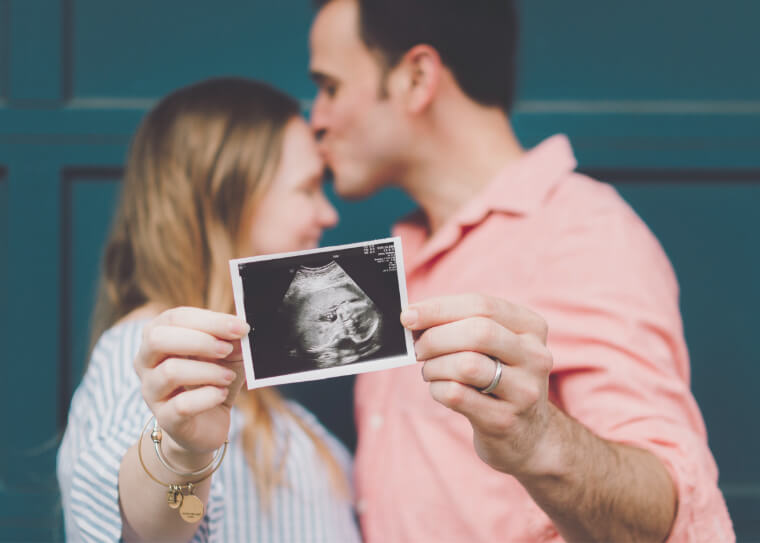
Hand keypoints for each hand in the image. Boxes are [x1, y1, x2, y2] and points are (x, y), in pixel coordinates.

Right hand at [134, 307, 248, 468]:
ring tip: (228, 377)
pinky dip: (209, 397)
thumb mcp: (228, 354)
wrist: (208, 424)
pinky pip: (182, 405)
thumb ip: (232, 339)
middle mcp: (145, 362)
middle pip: (158, 339)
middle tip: (227, 349)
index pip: (175, 318)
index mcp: (157, 337)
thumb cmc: (213, 379)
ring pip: (170, 371)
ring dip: (208, 371)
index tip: (240, 327)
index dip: (210, 320)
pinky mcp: (165, 418)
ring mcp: (151, 391)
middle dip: (200, 341)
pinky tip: (221, 395)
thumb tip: (241, 329)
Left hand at [401, 294, 555, 476]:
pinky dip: (437, 389)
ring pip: (466, 365)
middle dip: (436, 338)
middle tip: (417, 348)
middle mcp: (535, 357)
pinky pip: (457, 395)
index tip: (408, 315)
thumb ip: (462, 325)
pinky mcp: (505, 420)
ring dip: (435, 366)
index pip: (482, 305)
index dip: (439, 308)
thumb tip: (414, 316)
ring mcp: (524, 391)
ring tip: (430, 371)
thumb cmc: (499, 379)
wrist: (528, 436)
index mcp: (532, 328)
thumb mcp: (495, 347)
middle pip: (478, 332)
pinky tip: (439, 389)